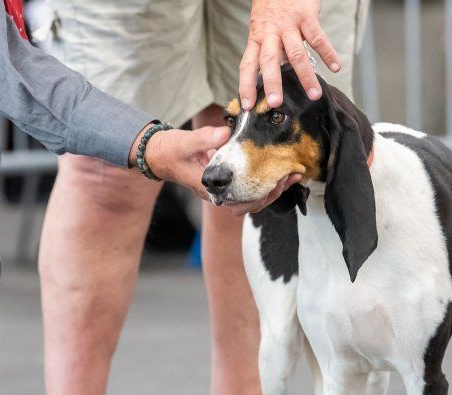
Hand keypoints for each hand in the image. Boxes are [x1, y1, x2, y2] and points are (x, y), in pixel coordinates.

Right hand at [137, 125, 302, 214]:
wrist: (158, 154)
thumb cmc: (170, 151)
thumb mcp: (186, 143)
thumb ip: (205, 138)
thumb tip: (225, 133)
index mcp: (211, 190)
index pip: (242, 202)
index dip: (262, 195)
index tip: (278, 181)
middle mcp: (219, 193)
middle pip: (252, 203)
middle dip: (274, 192)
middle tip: (293, 175)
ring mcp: (224, 189)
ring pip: (253, 197)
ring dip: (273, 187)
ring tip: (293, 173)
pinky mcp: (227, 181)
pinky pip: (250, 186)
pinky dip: (265, 180)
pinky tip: (279, 168)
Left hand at [240, 0, 340, 109]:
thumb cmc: (273, 5)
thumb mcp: (264, 27)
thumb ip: (270, 50)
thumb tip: (275, 77)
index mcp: (257, 37)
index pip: (247, 65)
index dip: (246, 85)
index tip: (247, 105)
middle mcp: (271, 32)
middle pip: (269, 60)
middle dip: (272, 83)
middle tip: (275, 103)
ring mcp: (289, 24)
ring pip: (296, 54)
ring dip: (306, 76)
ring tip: (314, 94)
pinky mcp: (306, 16)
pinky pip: (318, 38)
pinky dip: (328, 53)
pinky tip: (335, 67)